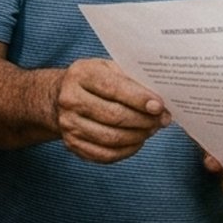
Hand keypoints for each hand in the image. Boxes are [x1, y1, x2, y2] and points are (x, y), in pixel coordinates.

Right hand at [53, 58, 172, 163]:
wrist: (61, 96)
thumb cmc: (95, 80)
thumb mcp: (110, 68)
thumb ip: (133, 80)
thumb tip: (160, 106)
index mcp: (82, 74)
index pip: (114, 88)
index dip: (139, 99)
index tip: (159, 106)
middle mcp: (70, 99)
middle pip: (114, 116)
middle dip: (144, 120)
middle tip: (162, 120)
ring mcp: (68, 124)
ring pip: (111, 138)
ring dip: (138, 136)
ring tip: (152, 129)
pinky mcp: (72, 144)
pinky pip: (104, 154)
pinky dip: (126, 150)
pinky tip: (137, 141)